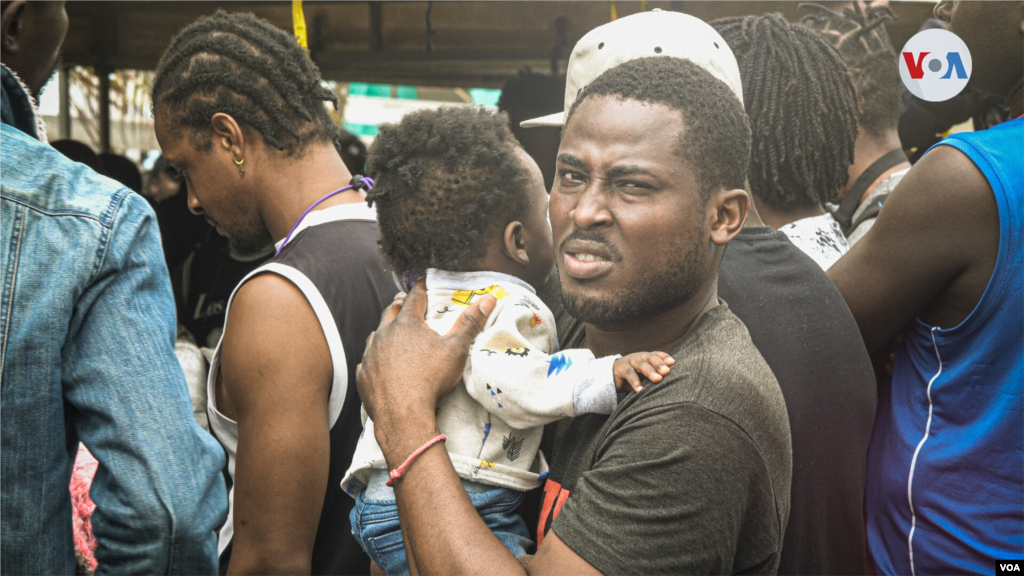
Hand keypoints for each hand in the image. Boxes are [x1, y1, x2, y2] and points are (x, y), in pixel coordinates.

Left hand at [356, 280, 495, 459]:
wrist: (404, 415)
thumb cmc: (431, 379)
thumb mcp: (456, 349)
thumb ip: (470, 323)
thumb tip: (487, 300)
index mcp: (407, 324)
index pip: (414, 298)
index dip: (420, 289)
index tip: (422, 283)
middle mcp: (384, 334)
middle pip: (390, 312)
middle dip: (398, 305)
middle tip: (402, 301)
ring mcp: (371, 355)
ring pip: (376, 335)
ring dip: (384, 332)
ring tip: (390, 332)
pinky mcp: (364, 375)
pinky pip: (368, 361)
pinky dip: (375, 359)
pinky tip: (380, 364)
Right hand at [613, 352, 674, 392]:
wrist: (612, 377)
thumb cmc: (634, 377)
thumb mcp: (645, 376)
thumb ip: (655, 377)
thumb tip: (672, 385)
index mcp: (646, 357)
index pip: (657, 354)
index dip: (664, 357)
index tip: (673, 363)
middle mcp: (639, 357)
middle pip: (650, 358)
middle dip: (659, 364)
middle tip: (666, 371)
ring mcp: (629, 361)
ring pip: (640, 364)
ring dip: (649, 371)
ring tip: (657, 379)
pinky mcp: (620, 368)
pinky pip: (629, 374)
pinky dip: (635, 382)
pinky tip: (640, 390)